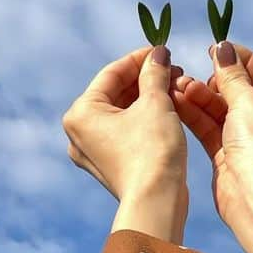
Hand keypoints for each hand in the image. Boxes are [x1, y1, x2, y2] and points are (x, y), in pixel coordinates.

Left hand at [62, 46, 188, 214]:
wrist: (156, 202)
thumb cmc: (153, 151)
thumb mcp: (156, 103)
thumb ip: (155, 73)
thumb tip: (159, 54)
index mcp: (80, 113)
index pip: (112, 73)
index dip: (140, 58)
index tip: (163, 50)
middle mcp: (78, 133)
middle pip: (115, 93)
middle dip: (145, 80)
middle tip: (173, 70)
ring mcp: (91, 152)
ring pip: (121, 113)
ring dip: (147, 98)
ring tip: (174, 88)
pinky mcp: (108, 166)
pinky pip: (124, 132)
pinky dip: (143, 119)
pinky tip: (167, 110)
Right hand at [170, 43, 252, 250]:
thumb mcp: (248, 100)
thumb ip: (232, 74)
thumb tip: (222, 47)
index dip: (241, 60)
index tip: (216, 49)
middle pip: (241, 92)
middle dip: (214, 82)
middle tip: (192, 72)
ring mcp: (251, 141)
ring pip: (222, 111)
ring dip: (200, 97)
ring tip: (179, 86)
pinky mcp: (229, 156)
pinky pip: (211, 128)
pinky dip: (196, 115)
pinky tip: (178, 101)